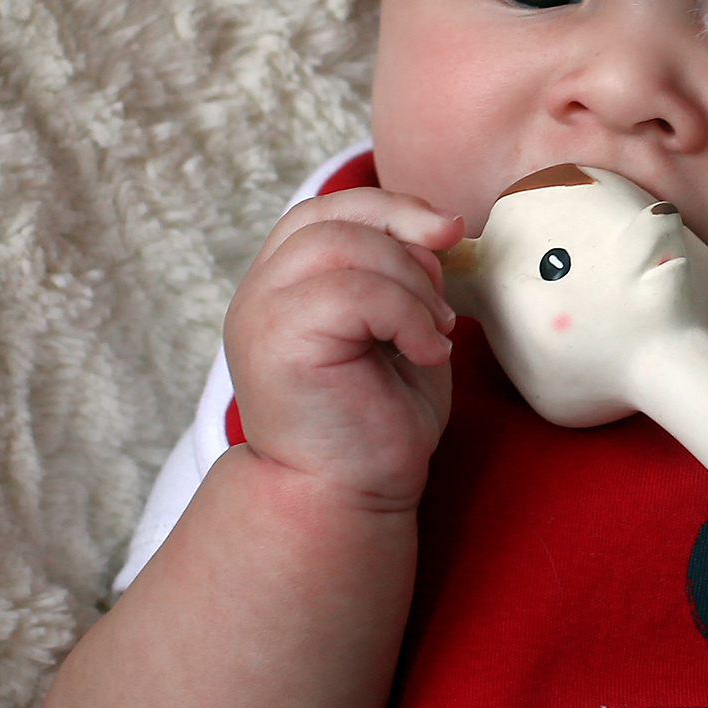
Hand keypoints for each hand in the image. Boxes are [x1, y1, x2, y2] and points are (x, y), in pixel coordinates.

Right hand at [221, 186, 463, 511]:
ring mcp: (260, 314)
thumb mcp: (397, 330)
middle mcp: (260, 292)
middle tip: (443, 301)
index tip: (448, 234)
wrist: (345, 499)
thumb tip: (439, 226)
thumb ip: (402, 276)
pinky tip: (427, 354)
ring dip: (410, 283)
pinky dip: (406, 315)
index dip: (391, 208)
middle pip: (333, 217)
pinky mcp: (276, 342)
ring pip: (344, 247)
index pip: (327, 210)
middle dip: (406, 239)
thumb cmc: (375, 423)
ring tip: (434, 333)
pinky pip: (353, 291)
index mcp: (283, 285)